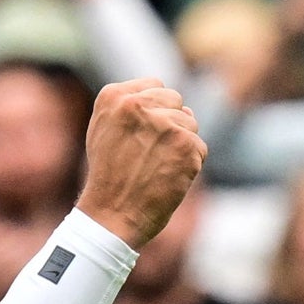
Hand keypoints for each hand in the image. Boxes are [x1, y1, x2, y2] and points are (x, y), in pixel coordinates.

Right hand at [76, 79, 205, 248]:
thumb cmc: (108, 176)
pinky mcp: (186, 145)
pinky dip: (189, 164)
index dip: (154, 111)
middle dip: (169, 124)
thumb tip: (168, 98)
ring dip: (180, 145)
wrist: (111, 216)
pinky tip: (167, 178)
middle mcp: (139, 105)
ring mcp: (164, 124)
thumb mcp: (103, 130)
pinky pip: (200, 147)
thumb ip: (129, 106)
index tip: (142, 135)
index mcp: (114, 97)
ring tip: (155, 167)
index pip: (156, 87)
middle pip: (175, 101)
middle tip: (149, 154)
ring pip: (190, 123)